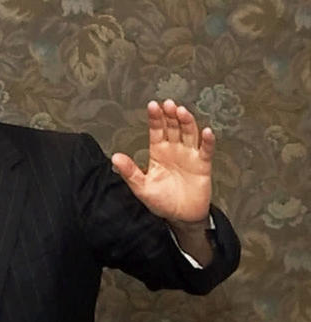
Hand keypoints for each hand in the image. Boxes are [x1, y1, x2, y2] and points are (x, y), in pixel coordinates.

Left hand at [111, 99, 212, 225]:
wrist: (180, 216)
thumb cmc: (161, 201)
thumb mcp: (141, 187)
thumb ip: (130, 172)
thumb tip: (114, 157)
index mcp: (158, 153)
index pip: (156, 131)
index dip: (155, 119)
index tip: (152, 105)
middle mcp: (174, 150)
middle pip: (173, 128)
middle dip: (171, 116)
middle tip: (168, 104)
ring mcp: (189, 155)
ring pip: (189, 134)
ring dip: (187, 122)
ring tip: (182, 112)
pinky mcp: (203, 165)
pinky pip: (206, 150)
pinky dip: (207, 141)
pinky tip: (206, 132)